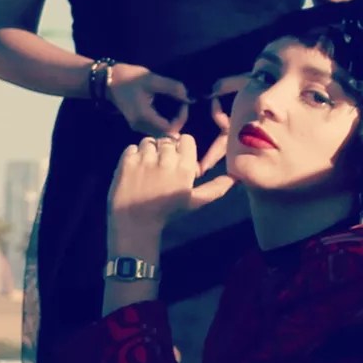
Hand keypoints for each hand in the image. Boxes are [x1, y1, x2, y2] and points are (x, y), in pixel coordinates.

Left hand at [105, 133, 232, 254]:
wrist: (135, 223)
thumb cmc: (168, 212)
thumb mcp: (194, 201)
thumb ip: (215, 188)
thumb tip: (236, 177)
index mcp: (185, 167)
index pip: (186, 139)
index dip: (181, 149)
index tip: (177, 160)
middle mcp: (166, 159)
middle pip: (167, 140)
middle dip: (165, 151)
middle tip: (160, 168)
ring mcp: (145, 159)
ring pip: (149, 141)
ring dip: (149, 152)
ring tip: (147, 168)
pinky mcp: (126, 161)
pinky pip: (132, 147)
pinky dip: (133, 155)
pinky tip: (135, 170)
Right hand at [106, 66, 189, 138]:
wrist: (108, 80)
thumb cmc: (128, 78)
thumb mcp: (152, 80)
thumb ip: (173, 88)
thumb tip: (190, 97)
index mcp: (144, 118)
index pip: (170, 128)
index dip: (182, 117)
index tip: (184, 101)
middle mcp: (141, 126)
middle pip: (167, 133)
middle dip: (179, 119)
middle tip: (182, 103)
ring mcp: (138, 126)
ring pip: (162, 132)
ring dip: (172, 121)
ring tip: (176, 105)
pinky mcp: (138, 124)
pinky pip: (156, 128)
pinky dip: (165, 120)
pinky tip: (167, 108)